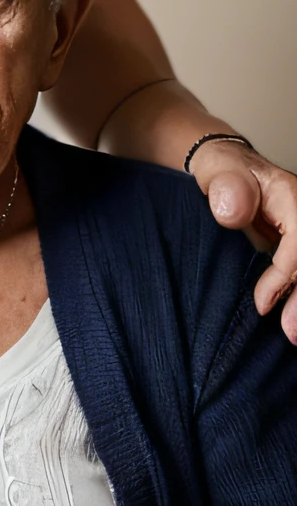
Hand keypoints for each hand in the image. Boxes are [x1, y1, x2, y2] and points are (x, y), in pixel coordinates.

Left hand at [189, 141, 296, 343]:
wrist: (228, 171)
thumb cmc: (222, 172)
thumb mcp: (216, 170)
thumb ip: (225, 187)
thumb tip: (233, 215)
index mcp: (292, 196)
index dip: (286, 275)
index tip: (260, 303)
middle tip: (290, 334)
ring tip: (293, 336)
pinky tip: (294, 321)